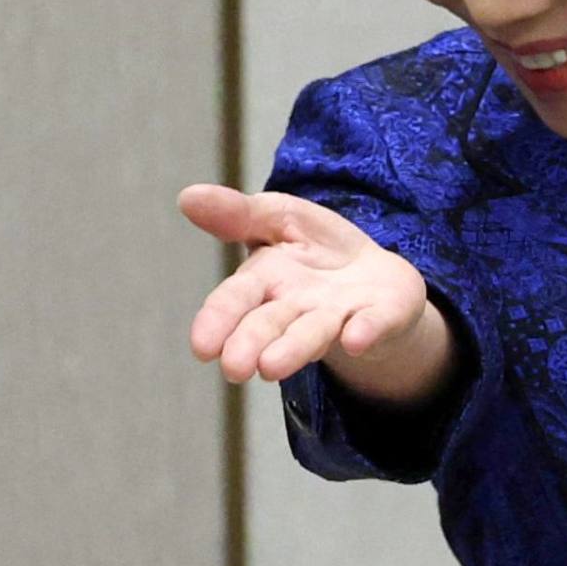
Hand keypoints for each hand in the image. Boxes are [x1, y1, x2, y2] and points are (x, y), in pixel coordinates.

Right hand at [179, 185, 447, 403]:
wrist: (376, 275)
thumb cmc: (316, 250)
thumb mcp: (278, 217)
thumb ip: (238, 213)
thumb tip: (186, 196)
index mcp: (265, 281)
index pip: (235, 300)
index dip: (217, 321)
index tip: (202, 347)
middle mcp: (296, 308)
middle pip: (269, 324)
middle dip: (251, 344)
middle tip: (233, 368)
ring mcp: (338, 316)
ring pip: (312, 333)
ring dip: (293, 349)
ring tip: (272, 368)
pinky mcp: (380, 319)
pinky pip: (373, 325)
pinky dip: (364, 332)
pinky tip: (355, 339)